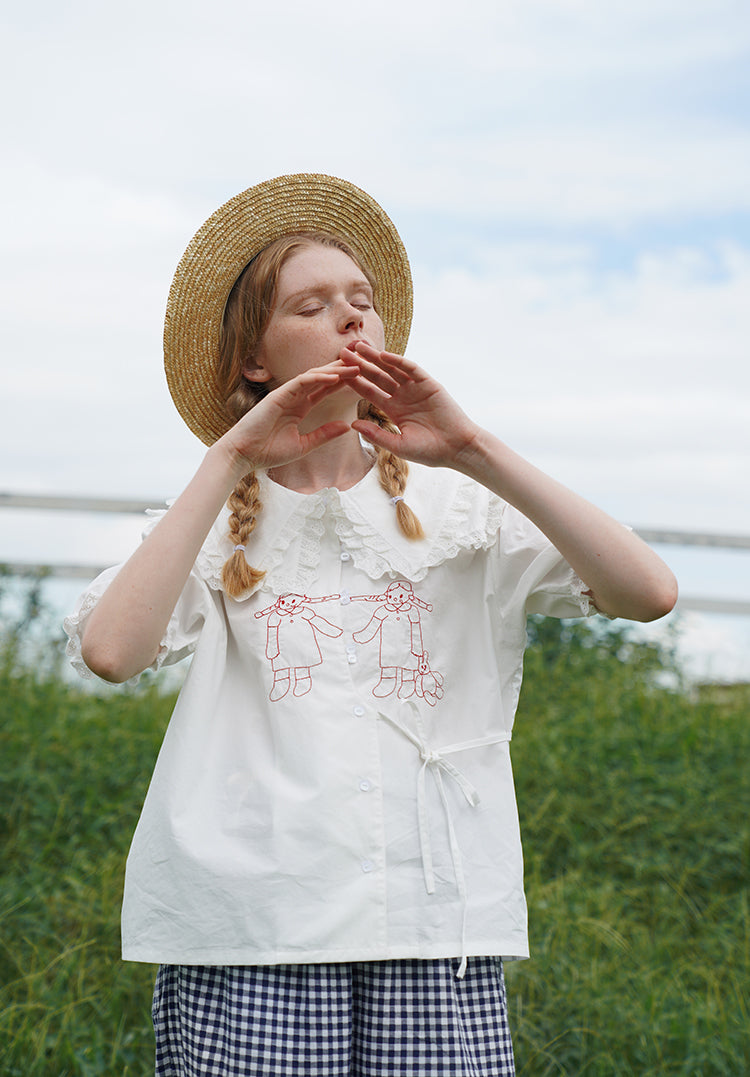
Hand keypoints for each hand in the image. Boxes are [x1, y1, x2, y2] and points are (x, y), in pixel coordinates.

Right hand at [218, 361, 358, 473]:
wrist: (244, 455)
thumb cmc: (268, 452)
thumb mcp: (304, 445)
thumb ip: (324, 434)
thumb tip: (347, 426)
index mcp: (301, 407)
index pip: (325, 390)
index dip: (344, 382)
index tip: (363, 377)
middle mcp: (295, 397)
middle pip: (323, 378)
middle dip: (343, 369)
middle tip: (364, 362)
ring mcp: (286, 393)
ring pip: (315, 376)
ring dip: (335, 370)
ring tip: (355, 366)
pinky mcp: (278, 394)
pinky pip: (301, 382)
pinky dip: (318, 378)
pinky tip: (335, 377)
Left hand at [342, 344, 481, 467]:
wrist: (457, 449)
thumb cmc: (429, 451)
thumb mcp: (398, 445)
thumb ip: (376, 435)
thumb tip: (353, 424)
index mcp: (393, 409)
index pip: (369, 392)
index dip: (354, 382)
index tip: (336, 373)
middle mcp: (402, 396)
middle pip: (377, 376)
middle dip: (360, 364)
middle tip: (342, 352)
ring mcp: (415, 388)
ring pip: (392, 368)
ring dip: (376, 357)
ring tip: (359, 347)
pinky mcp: (429, 384)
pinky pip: (411, 369)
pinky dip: (398, 361)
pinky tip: (384, 355)